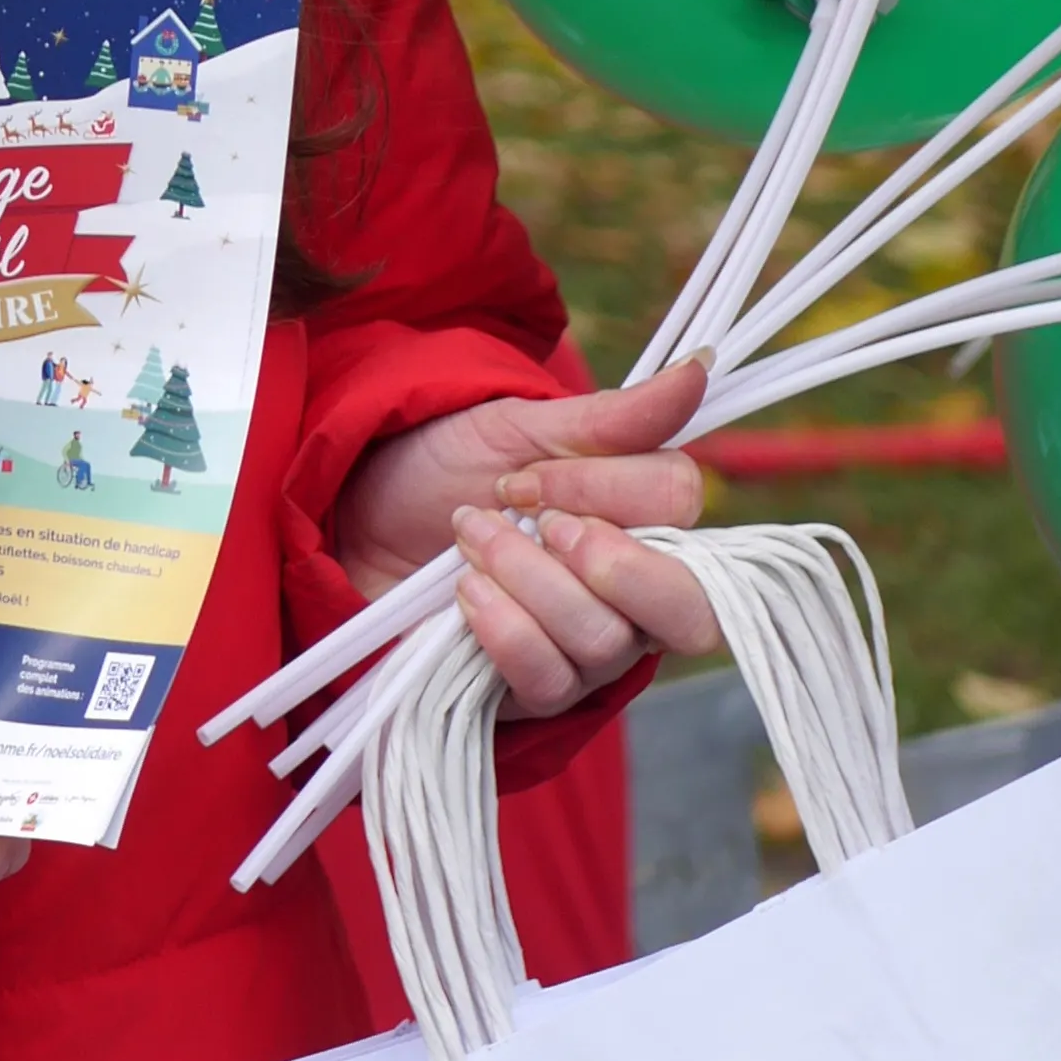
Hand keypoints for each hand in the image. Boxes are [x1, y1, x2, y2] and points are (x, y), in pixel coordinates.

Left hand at [331, 362, 721, 717]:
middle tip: (532, 520)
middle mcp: (636, 595)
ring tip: (469, 539)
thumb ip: (615, 419)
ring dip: (524, 576)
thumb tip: (699, 368)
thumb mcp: (522, 429)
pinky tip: (464, 593)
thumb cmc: (450, 469)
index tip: (523, 475)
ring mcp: (593, 651)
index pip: (681, 507)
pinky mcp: (540, 692)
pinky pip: (551, 680)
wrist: (361, 516)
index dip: (605, 488)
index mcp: (646, 520)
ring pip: (603, 639)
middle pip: (685, 611)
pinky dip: (503, 628)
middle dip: (606, 562)